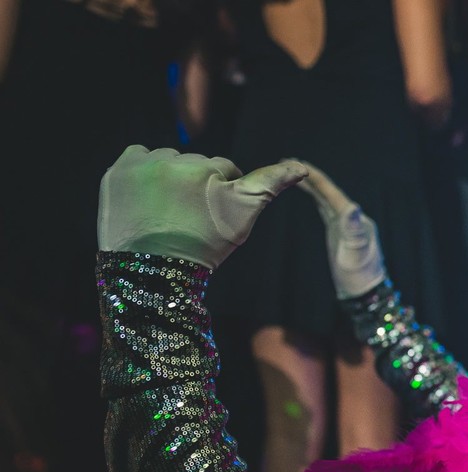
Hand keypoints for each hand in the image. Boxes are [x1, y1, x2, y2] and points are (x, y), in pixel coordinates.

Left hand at [98, 145, 307, 269]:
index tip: (212, 216)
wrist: (153, 272)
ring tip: (167, 210)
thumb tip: (301, 167)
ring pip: (167, 159)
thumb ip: (269, 185)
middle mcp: (176, 161)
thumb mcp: (243, 218)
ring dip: (169, 177)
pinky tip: (148, 198)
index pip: (224, 169)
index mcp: (208, 170)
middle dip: (195, 183)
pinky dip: (144, 172)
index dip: (222, 194)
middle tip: (189, 216)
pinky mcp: (119, 170)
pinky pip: (138, 156)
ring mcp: (144, 164)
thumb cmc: (204, 247)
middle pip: (195, 162)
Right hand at [293, 161, 386, 298]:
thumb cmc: (361, 275)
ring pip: (325, 198)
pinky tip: (309, 191)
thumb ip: (353, 230)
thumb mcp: (356, 253)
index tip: (299, 165)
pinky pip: (325, 209)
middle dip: (310, 176)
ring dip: (311, 184)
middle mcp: (351, 217)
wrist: (364, 290)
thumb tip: (352, 207)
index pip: (333, 194)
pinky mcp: (338, 231)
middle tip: (288, 161)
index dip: (316, 179)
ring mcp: (344, 223)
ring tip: (292, 170)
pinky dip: (316, 198)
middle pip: (328, 191)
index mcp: (355, 219)